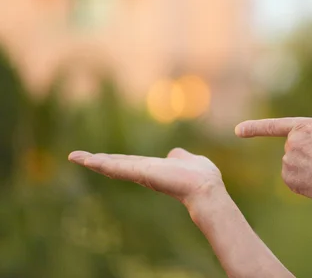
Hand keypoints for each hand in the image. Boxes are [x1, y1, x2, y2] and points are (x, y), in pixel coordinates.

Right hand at [68, 148, 223, 206]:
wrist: (204, 188)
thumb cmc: (202, 176)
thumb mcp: (189, 160)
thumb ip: (180, 157)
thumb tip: (174, 154)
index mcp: (155, 168)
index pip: (130, 163)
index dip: (115, 160)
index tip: (99, 158)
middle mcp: (145, 172)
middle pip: (117, 164)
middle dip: (97, 161)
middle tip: (76, 157)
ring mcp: (142, 173)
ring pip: (115, 166)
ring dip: (95, 161)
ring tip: (75, 157)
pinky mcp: (142, 173)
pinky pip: (119, 167)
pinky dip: (103, 163)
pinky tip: (88, 160)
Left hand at [235, 117, 311, 206]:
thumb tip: (306, 153)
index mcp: (305, 126)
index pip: (274, 126)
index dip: (255, 128)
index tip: (238, 130)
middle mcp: (292, 142)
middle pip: (292, 148)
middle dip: (306, 155)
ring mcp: (288, 161)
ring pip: (292, 164)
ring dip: (305, 168)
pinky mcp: (288, 179)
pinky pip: (293, 178)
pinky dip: (303, 181)